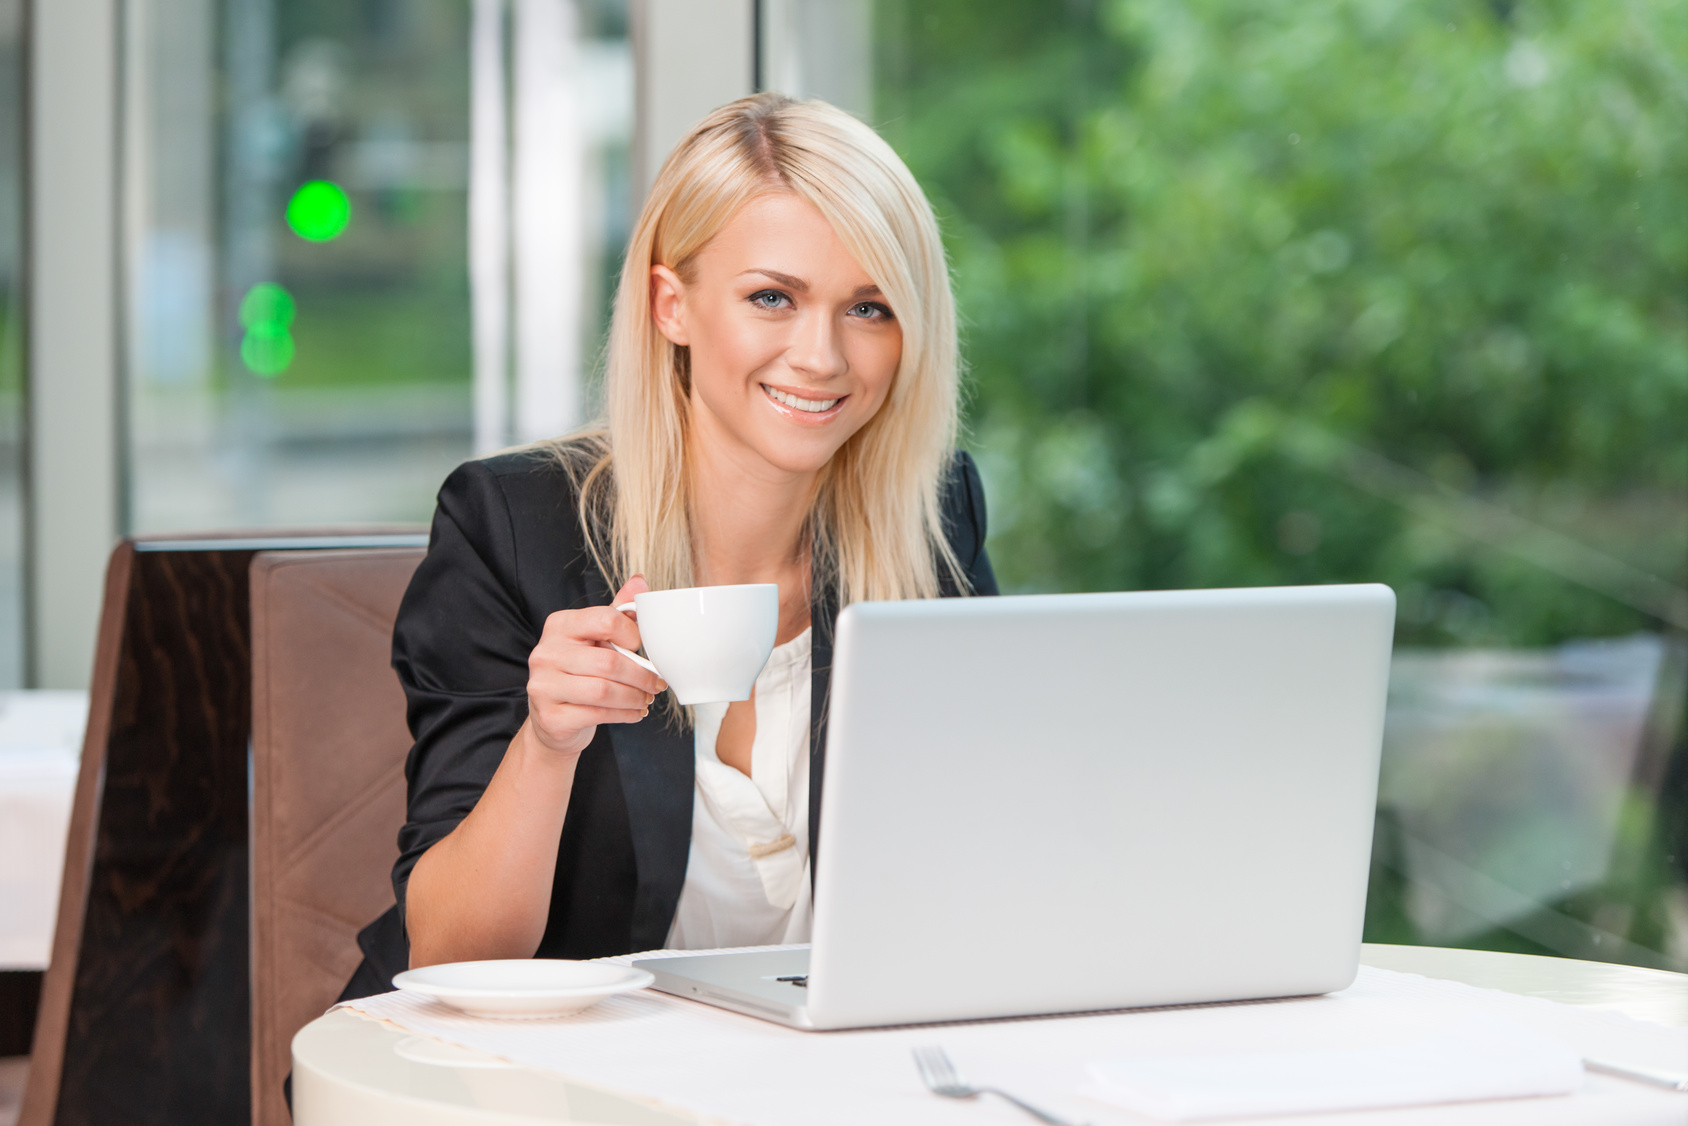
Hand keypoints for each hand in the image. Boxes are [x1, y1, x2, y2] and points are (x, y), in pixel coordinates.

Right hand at [525, 576, 666, 756]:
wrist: (552, 719)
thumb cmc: (579, 673)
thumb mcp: (595, 638)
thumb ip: (617, 612)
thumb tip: (640, 581)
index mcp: (560, 625)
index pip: (605, 620)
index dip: (633, 634)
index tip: (643, 648)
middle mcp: (546, 653)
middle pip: (608, 662)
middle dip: (641, 675)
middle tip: (657, 683)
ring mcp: (543, 686)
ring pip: (604, 691)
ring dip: (635, 697)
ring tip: (647, 698)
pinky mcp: (550, 716)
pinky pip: (597, 714)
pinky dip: (625, 714)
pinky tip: (635, 712)